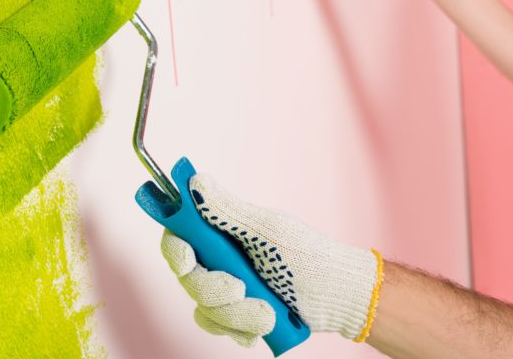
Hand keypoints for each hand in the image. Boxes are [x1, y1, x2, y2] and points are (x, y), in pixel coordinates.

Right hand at [161, 174, 382, 344]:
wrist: (336, 297)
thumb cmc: (308, 256)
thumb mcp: (267, 230)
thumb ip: (227, 210)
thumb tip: (195, 182)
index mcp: (220, 232)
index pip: (177, 238)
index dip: (176, 250)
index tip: (190, 259)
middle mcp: (217, 259)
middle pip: (188, 279)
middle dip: (213, 290)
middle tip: (240, 289)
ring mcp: (225, 289)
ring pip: (204, 308)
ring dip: (235, 315)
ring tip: (268, 314)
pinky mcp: (236, 315)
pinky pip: (219, 328)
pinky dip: (240, 330)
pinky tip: (263, 325)